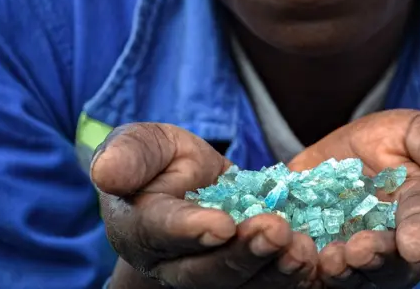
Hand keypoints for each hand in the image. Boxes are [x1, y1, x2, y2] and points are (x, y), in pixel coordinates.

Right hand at [91, 123, 319, 288]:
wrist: (184, 185)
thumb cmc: (159, 162)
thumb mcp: (143, 144)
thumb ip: (129, 155)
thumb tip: (106, 171)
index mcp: (141, 227)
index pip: (161, 232)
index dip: (190, 231)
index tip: (221, 224)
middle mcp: (172, 261)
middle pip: (205, 271)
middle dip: (242, 254)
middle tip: (276, 232)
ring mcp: (207, 273)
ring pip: (238, 284)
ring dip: (273, 271)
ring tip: (302, 251)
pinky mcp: (240, 275)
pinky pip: (263, 284)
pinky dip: (289, 278)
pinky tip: (313, 262)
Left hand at [289, 110, 419, 288]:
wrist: (340, 155)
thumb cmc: (391, 142)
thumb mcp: (416, 132)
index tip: (413, 243)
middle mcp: (397, 246)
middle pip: (393, 266)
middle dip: (378, 260)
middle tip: (360, 250)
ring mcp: (357, 258)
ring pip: (355, 278)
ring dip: (343, 272)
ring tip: (330, 260)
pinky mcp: (319, 259)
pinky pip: (312, 272)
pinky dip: (302, 267)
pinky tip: (292, 253)